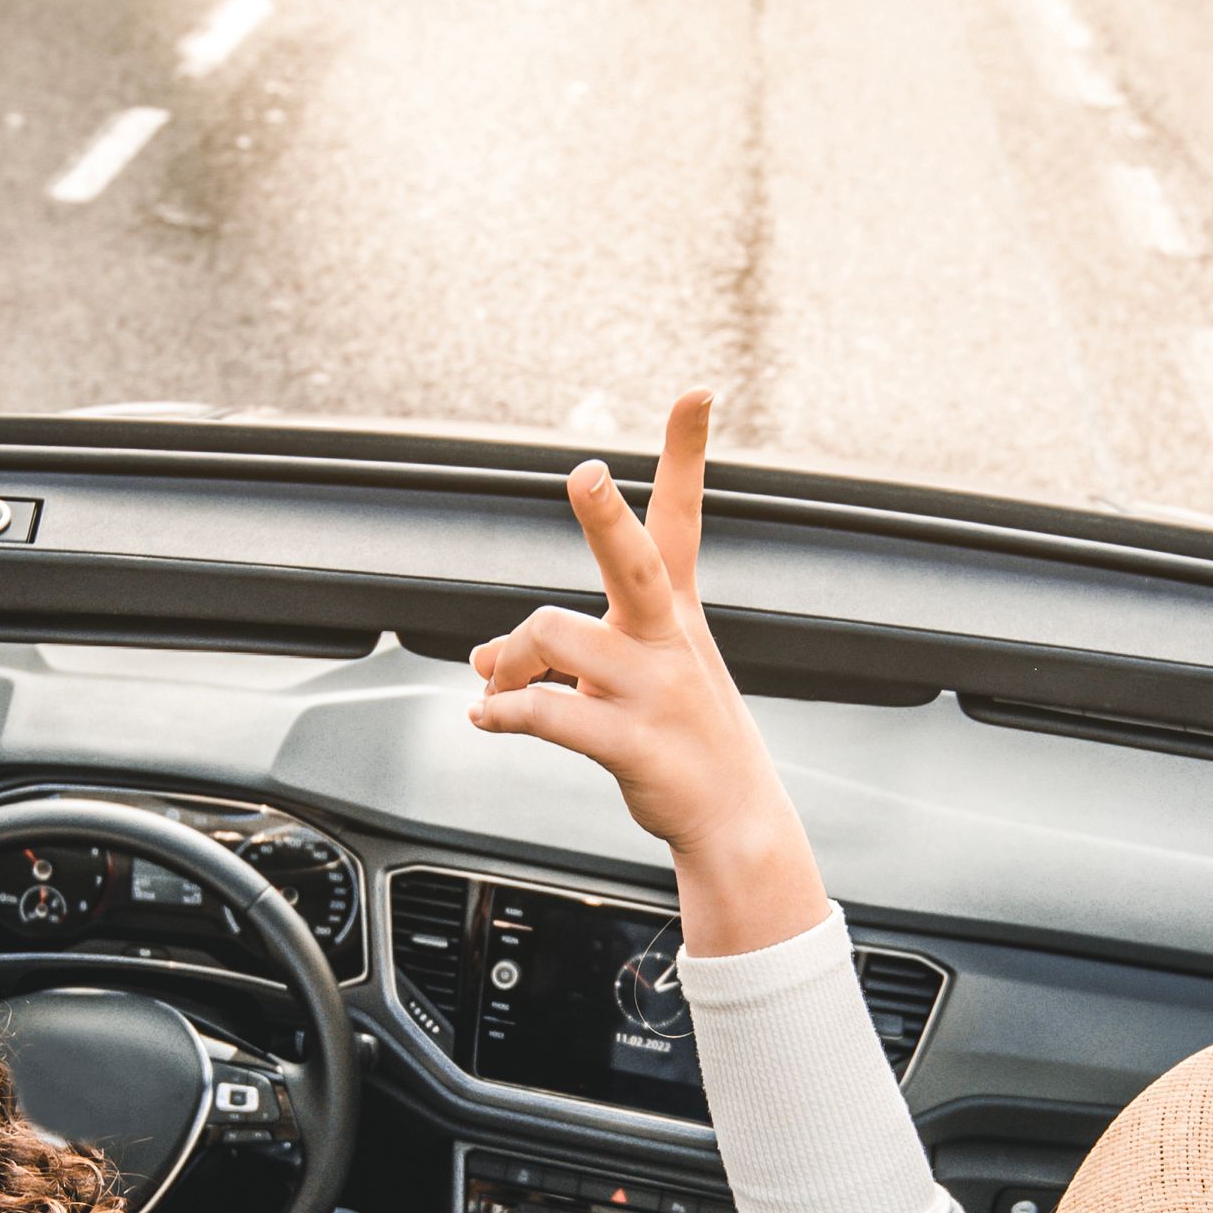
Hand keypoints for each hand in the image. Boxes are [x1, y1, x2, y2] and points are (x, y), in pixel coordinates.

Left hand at [466, 390, 827, 954]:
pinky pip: (547, 713)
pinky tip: (486, 717)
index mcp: (673, 611)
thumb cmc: (678, 738)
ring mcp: (654, 690)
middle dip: (606, 515)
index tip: (697, 392)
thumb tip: (480, 662)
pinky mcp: (634, 743)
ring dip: (508, 658)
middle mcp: (667, 638)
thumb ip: (555, 658)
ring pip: (555, 635)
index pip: (681, 515)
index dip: (687, 452)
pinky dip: (503, 712)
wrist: (733, 820)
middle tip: (584, 475)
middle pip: (634, 559)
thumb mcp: (632, 679)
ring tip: (496, 685)